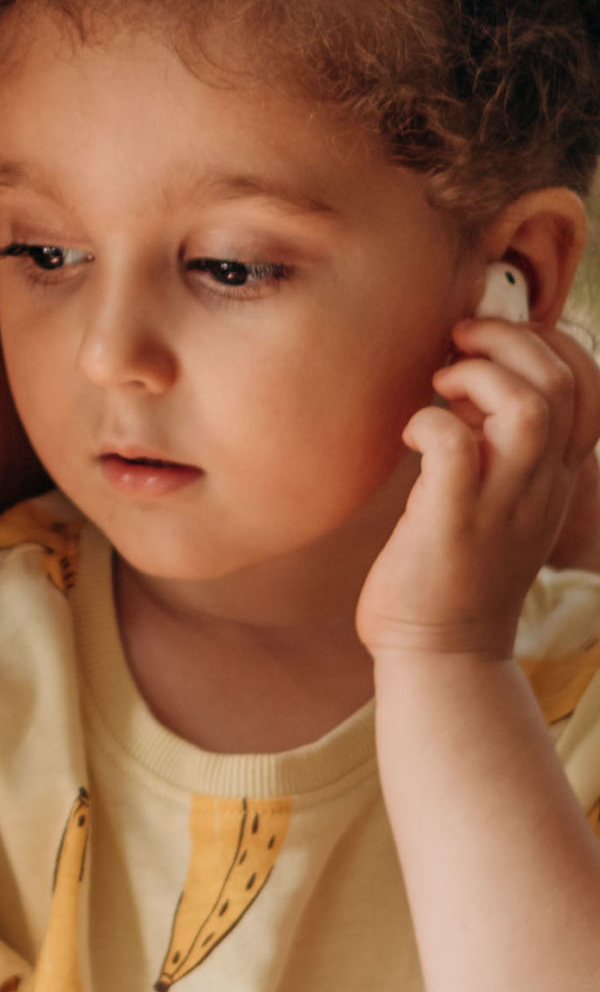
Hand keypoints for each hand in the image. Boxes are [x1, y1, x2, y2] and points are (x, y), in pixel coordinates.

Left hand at [358, 319, 599, 660]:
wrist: (441, 651)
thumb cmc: (452, 562)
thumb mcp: (496, 492)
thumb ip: (496, 439)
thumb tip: (471, 372)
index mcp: (553, 475)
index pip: (592, 389)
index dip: (552, 343)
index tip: (495, 344)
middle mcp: (540, 486)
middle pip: (563, 384)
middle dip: (509, 339)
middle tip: (457, 344)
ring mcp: (502, 504)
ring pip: (529, 409)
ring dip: (477, 376)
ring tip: (439, 386)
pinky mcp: (453, 522)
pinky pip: (455, 447)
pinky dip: (428, 421)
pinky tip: (409, 433)